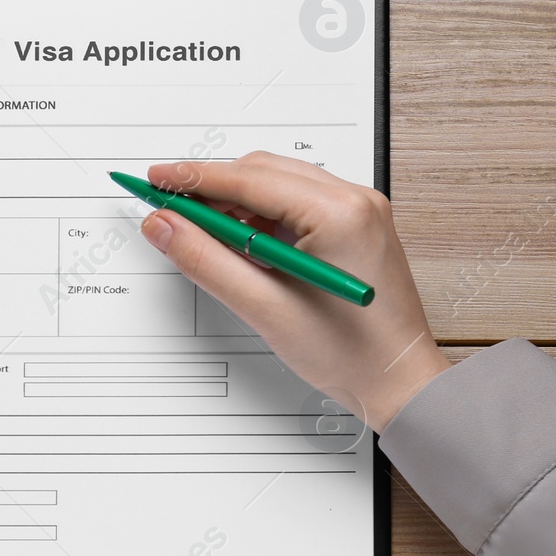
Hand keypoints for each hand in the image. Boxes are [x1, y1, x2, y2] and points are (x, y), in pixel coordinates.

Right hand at [141, 152, 449, 433]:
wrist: (399, 383)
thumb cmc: (353, 355)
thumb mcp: (265, 308)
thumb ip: (207, 261)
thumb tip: (165, 226)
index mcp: (340, 213)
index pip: (248, 179)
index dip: (194, 179)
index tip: (156, 180)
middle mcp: (356, 201)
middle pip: (263, 172)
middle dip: (212, 189)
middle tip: (169, 211)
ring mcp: (360, 211)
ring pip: (279, 185)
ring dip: (237, 205)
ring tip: (206, 238)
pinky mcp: (357, 226)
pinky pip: (298, 204)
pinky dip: (263, 218)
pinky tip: (244, 247)